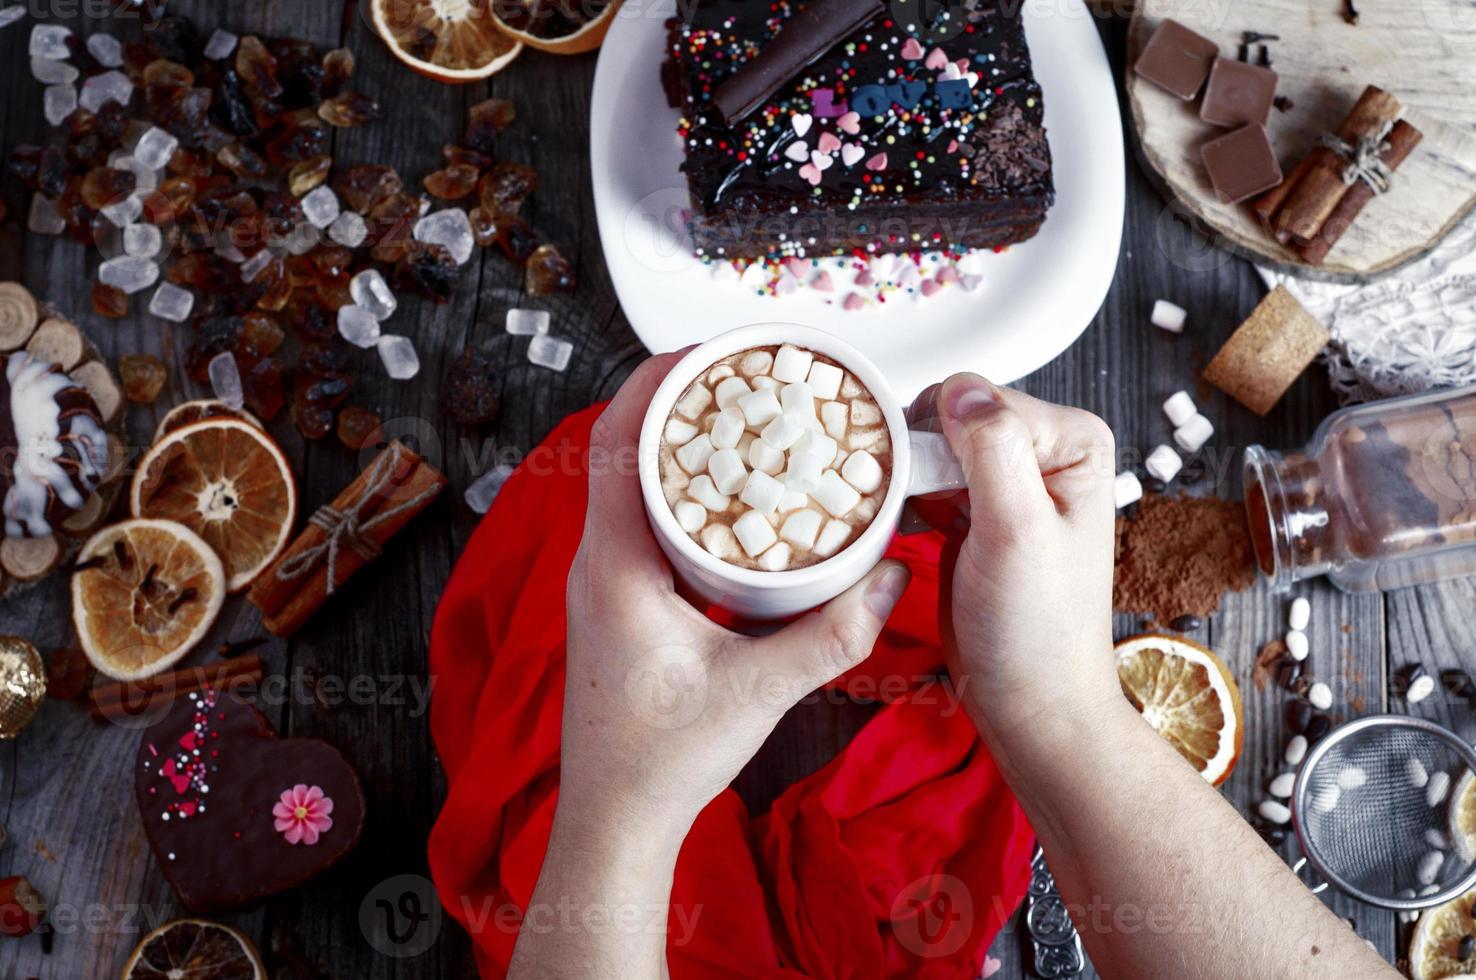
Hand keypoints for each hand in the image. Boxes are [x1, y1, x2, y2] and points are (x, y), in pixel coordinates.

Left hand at [559, 353, 910, 837]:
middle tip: (740, 374)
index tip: (708, 349)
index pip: (615, 444)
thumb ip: (831, 636)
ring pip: (627, 486)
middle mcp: (597, 564)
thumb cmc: (663, 761)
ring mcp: (602, 583)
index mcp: (615, 567)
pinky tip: (726, 501)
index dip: (656, 382)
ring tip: (738, 420)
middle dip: (676, 401)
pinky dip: (677, 492)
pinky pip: (639, 521)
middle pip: (620, 451)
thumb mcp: (758, 693)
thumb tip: (893, 580)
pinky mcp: (618, 603)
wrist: (616, 819)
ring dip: (674, 445)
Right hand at [908, 373, 1118, 746]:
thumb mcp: (1017, 531)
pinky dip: (909, 498)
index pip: (981, 397)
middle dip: (925, 456)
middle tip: (921, 510)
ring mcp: (1008, 482)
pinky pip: (927, 479)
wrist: (1030, 700)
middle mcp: (1045, 453)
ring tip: (915, 521)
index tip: (935, 492)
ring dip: (911, 477)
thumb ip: (993, 451)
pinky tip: (913, 528)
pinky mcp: (976, 512)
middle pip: (953, 415)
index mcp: (1072, 442)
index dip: (944, 437)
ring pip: (933, 445)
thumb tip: (960, 389)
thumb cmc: (1037, 632)